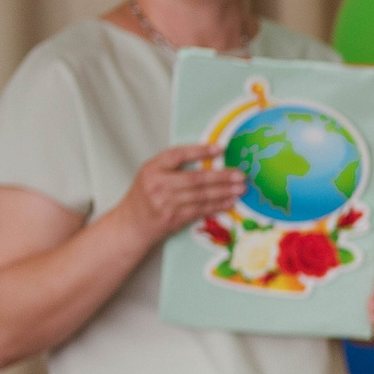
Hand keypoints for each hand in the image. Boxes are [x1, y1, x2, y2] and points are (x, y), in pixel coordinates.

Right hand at [112, 144, 244, 246]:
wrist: (132, 224)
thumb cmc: (145, 197)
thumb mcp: (151, 175)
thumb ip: (173, 167)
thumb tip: (208, 160)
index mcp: (152, 168)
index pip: (177, 155)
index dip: (200, 151)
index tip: (219, 149)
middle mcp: (158, 184)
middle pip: (195, 178)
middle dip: (222, 176)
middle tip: (240, 174)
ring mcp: (166, 202)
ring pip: (201, 195)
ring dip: (224, 192)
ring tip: (241, 188)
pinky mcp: (174, 218)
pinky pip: (201, 210)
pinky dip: (218, 205)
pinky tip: (230, 201)